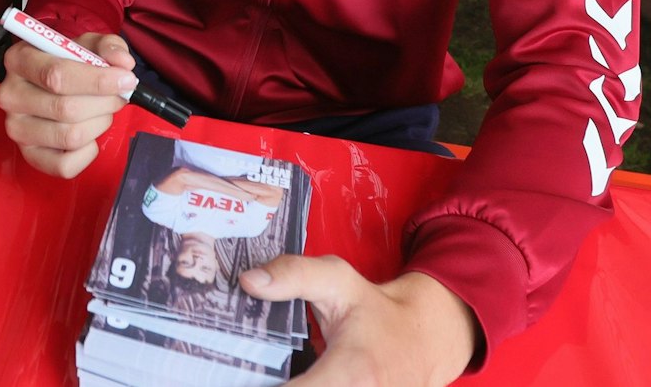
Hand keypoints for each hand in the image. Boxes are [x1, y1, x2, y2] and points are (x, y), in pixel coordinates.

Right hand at [0, 33, 135, 177]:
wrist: (52, 86)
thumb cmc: (70, 63)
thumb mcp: (88, 44)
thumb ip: (109, 47)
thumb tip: (122, 64)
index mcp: (19, 60)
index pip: (57, 76)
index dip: (98, 81)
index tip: (126, 80)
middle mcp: (10, 95)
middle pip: (66, 108)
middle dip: (104, 103)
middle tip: (118, 96)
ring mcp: (16, 129)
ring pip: (70, 136)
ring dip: (99, 124)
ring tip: (102, 111)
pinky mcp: (28, 155)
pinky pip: (65, 166)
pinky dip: (88, 152)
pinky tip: (89, 134)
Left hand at [242, 262, 477, 386]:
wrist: (423, 341)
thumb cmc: (375, 312)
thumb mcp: (338, 281)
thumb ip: (294, 275)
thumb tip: (248, 280)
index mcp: (349, 375)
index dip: (255, 386)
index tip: (228, 374)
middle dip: (262, 385)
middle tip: (229, 373)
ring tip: (253, 375)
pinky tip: (274, 379)